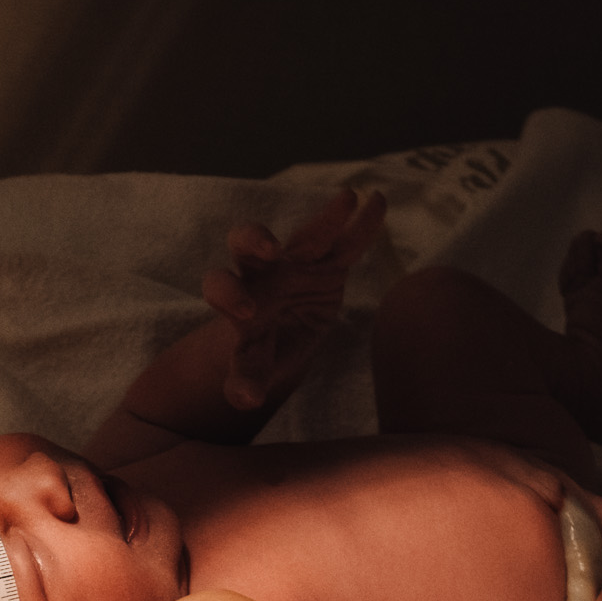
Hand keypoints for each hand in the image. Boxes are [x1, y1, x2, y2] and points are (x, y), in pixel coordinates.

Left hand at [202, 188, 384, 409]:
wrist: (281, 331)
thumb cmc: (262, 349)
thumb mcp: (255, 366)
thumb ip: (247, 379)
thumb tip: (245, 401)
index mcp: (237, 298)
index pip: (222, 287)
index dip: (229, 293)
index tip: (247, 312)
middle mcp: (261, 271)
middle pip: (246, 243)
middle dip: (254, 240)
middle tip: (269, 250)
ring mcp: (296, 262)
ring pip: (305, 237)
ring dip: (324, 220)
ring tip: (347, 199)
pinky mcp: (328, 264)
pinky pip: (347, 244)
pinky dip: (362, 225)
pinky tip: (380, 201)